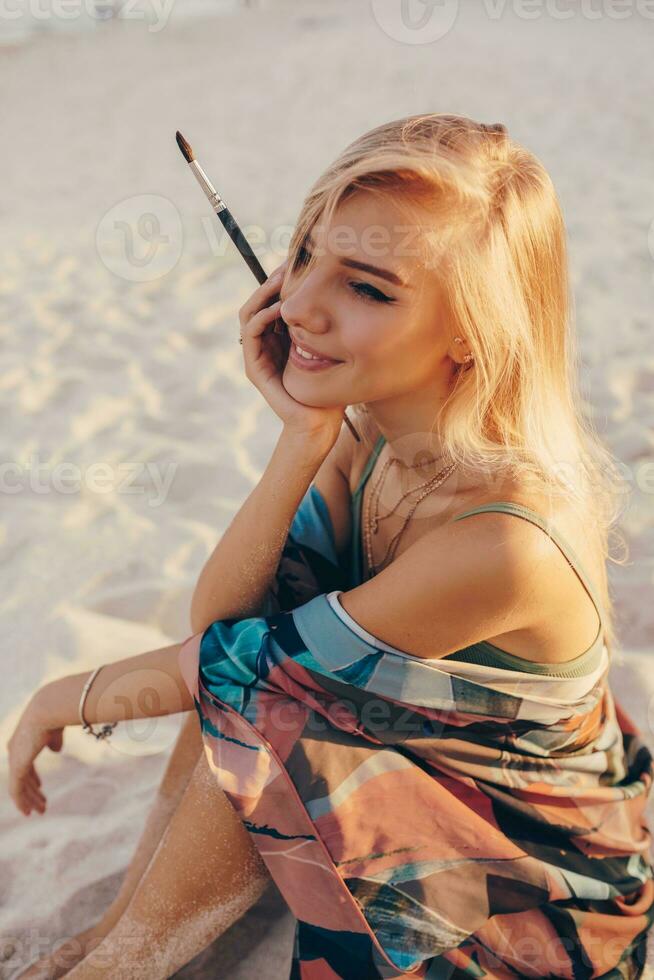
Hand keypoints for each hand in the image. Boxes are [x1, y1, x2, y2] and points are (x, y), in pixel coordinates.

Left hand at [6, 693, 63, 815]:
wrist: (48, 710)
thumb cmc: (55, 715)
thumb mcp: (55, 729)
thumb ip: (54, 740)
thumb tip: (55, 750)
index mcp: (21, 740)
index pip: (24, 764)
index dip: (33, 777)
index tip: (41, 787)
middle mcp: (14, 750)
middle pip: (22, 777)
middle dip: (32, 792)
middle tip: (41, 805)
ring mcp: (14, 759)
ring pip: (19, 787)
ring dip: (29, 800)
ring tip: (40, 811)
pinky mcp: (17, 767)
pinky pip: (16, 790)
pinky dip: (22, 802)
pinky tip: (28, 812)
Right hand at [239, 260, 345, 443]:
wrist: (320, 423)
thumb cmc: (332, 389)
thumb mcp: (334, 348)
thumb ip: (331, 325)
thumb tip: (348, 293)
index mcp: (282, 337)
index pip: (274, 299)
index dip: (283, 280)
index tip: (300, 261)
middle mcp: (267, 343)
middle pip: (259, 301)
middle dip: (272, 280)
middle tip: (288, 263)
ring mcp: (258, 355)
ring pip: (250, 312)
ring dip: (264, 294)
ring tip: (282, 281)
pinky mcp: (255, 367)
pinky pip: (251, 333)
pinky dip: (263, 316)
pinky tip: (280, 308)